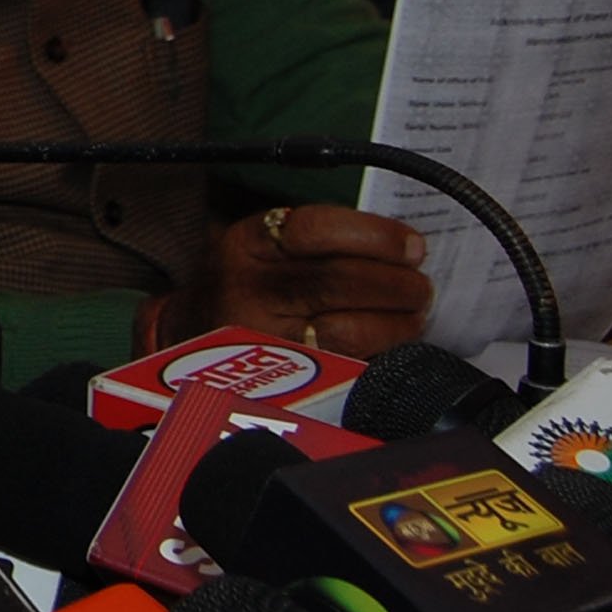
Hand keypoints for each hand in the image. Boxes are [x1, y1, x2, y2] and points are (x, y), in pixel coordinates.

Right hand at [157, 205, 430, 359]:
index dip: (373, 236)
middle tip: (422, 283)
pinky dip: (379, 353)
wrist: (189, 333)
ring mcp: (264, 339)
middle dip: (396, 283)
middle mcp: (251, 289)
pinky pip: (344, 366)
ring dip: (396, 321)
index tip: (410, 244)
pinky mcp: (281, 381)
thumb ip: (314, 239)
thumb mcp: (260, 244)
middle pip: (338, 281)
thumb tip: (397, 244)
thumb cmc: (241, 281)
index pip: (316, 230)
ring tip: (415, 313)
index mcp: (248, 244)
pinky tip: (395, 343)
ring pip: (347, 330)